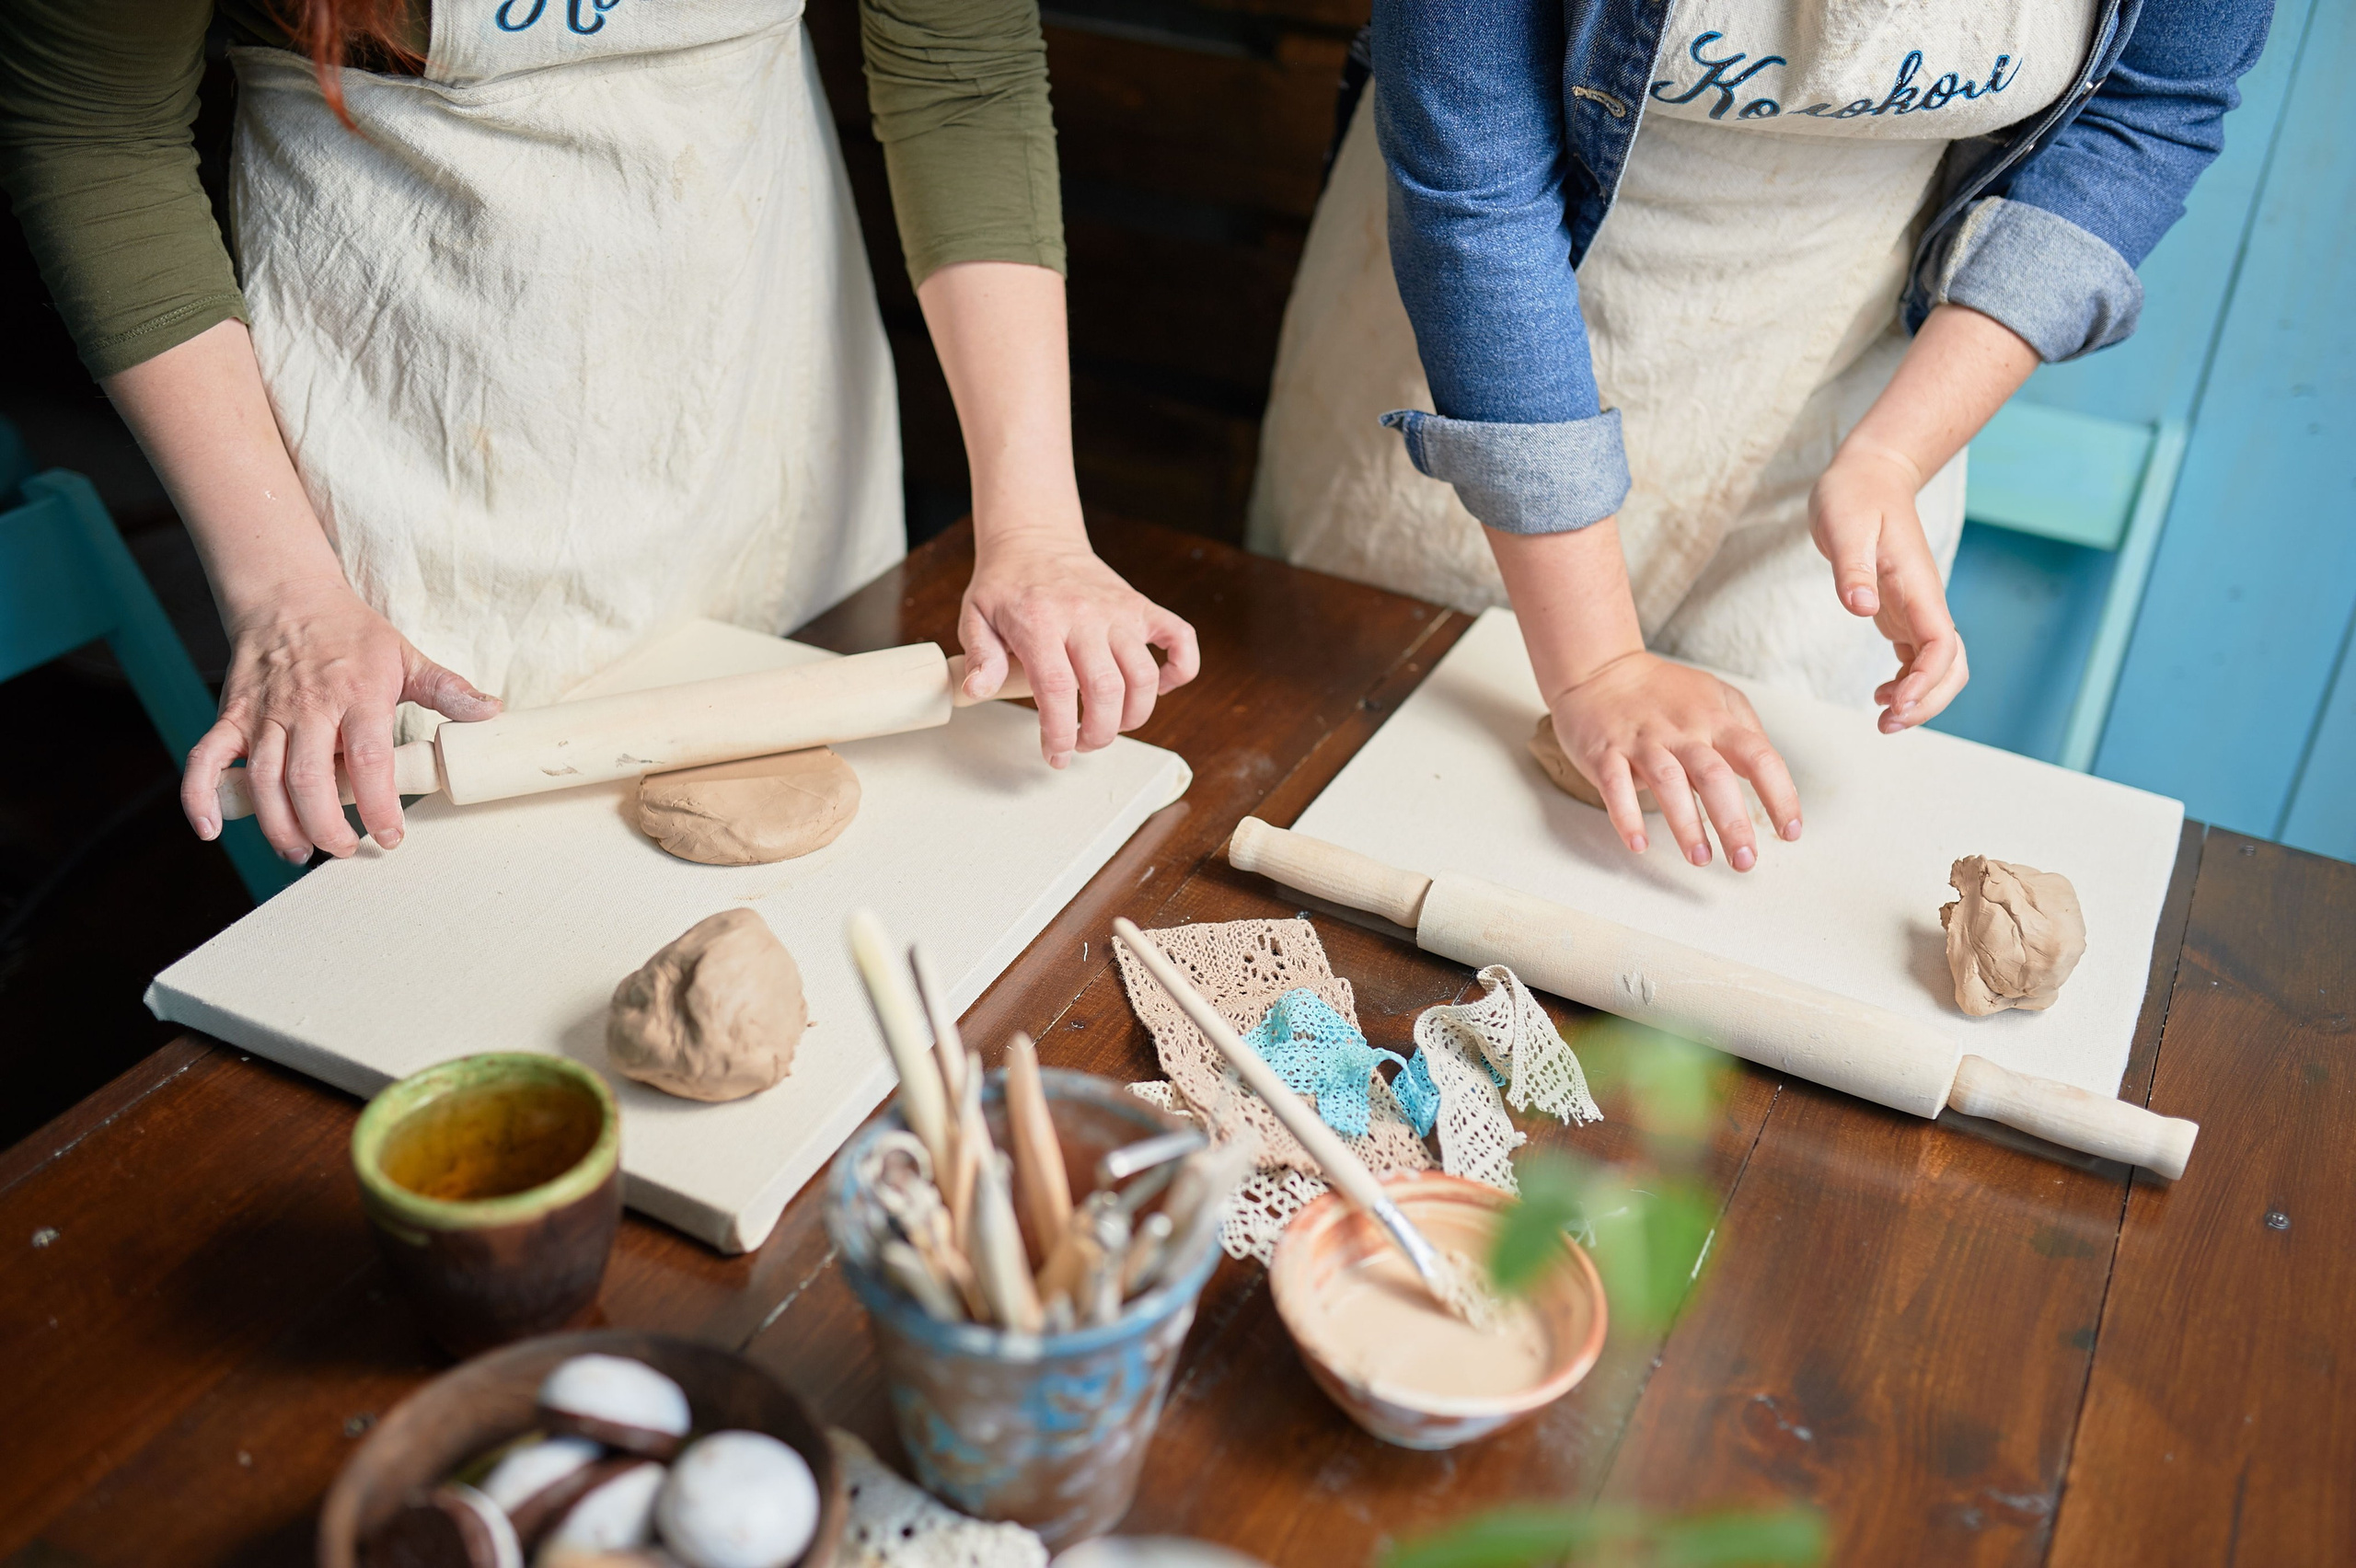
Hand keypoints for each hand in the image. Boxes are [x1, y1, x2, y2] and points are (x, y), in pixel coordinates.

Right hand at [182, 575, 499, 859]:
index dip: (379, 805)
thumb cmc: (351, 635)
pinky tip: (212, 828)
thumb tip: (492, 714)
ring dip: (278, 824)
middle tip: (346, 848)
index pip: (368, 761)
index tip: (390, 836)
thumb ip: (448, 690)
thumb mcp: (407, 656)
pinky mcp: (232, 716)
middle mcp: (308, 708)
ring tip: (300, 852)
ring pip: (264, 778)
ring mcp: (265, 714)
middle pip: (309, 779)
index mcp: (358, 696)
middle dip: (326, 826)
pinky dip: (202, 795)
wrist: (288, 596)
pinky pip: (207, 758)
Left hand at [958, 529, 1199, 766]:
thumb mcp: (975, 616)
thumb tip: (978, 689)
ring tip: (1111, 724)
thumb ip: (978, 655)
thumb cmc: (1006, 584)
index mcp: (1040, 622)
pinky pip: (1180, 638)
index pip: (1056, 688)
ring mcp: (1118, 611)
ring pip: (1144, 674)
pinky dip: (1181, 669)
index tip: (1056, 754)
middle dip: (1099, 732)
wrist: (1036, 538)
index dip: (1059, 732)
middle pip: (1106, 688)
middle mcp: (1084, 616)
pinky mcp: (1141, 607)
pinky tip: (1159, 687)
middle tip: (1083, 742)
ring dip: (1134, 714)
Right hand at [1547, 650, 1801, 870]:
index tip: (1789, 831)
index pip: (1760, 757)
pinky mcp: (1605, 753)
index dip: (1780, 796)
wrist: (1600, 669)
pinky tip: (1639, 844)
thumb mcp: (1716, 696)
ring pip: (1668, 783)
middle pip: (1714, 776)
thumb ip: (1746, 731)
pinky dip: (1627, 817)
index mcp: (1715, 720)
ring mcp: (1642, 742)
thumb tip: (1772, 776)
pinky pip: (1615, 786)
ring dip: (1686, 825)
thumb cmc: (1663, 693)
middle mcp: (1682, 731)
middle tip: (1744, 861)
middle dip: (1733, 823)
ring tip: (1701, 858)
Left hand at [1810, 444, 1968, 732]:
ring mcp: (1915, 609)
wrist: (1868, 475)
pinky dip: (1907, 684)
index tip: (1896, 702)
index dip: (1926, 680)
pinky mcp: (1900, 612)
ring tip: (1884, 721)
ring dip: (1921, 699)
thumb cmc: (1854, 496)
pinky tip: (1881, 695)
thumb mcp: (1844, 526)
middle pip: (1950, 665)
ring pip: (1939, 666)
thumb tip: (1860, 607)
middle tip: (1887, 724)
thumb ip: (1852, 568)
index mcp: (1917, 585)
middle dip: (1928, 702)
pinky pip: (1917, 658)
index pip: (1940, 644)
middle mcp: (1924, 602)